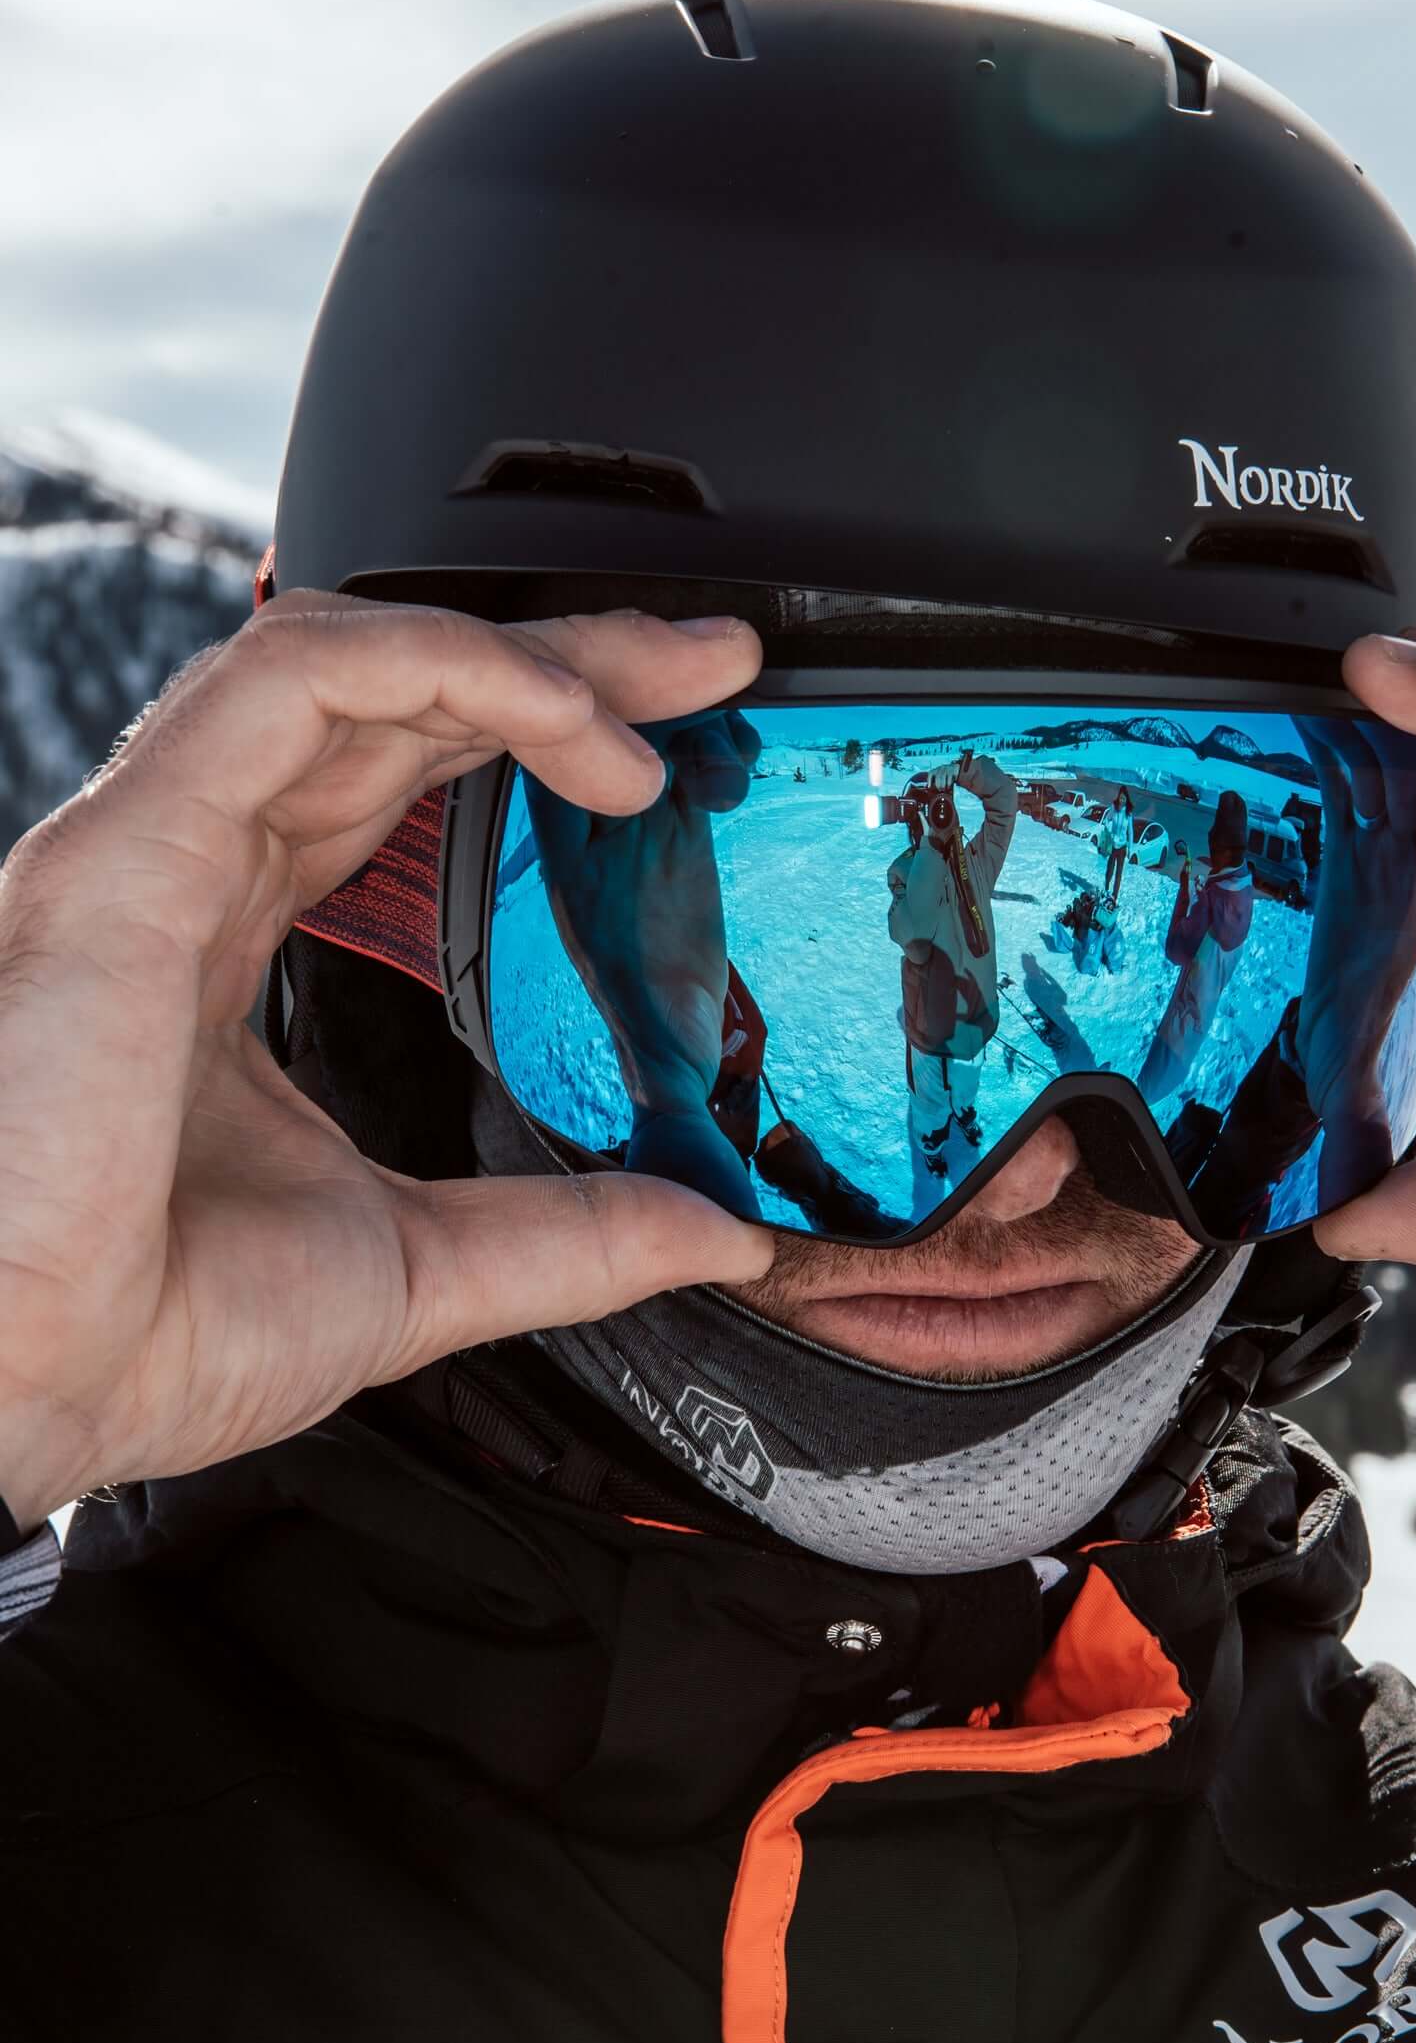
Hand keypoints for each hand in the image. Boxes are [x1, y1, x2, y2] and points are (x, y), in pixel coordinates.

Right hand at [0, 596, 772, 1526]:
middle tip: (710, 665)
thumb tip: (718, 1234)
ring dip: (517, 657)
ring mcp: (154, 847)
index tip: (679, 738)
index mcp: (232, 941)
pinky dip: (441, 665)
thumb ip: (574, 1239)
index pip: (396, 771)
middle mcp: (189, 871)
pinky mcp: (134, 848)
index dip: (535, 724)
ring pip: (344, 652)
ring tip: (648, 721)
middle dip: (565, 659)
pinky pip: (290, 676)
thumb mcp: (423, 1269)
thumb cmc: (145, 1334)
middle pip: (390, 692)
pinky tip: (558, 716)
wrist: (25, 1390)